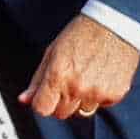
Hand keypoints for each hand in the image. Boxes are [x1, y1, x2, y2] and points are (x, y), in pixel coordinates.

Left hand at [21, 16, 139, 120]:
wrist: (115, 24)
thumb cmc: (82, 34)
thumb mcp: (53, 52)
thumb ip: (38, 79)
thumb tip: (24, 99)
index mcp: (58, 75)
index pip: (42, 109)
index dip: (42, 102)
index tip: (46, 95)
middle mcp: (77, 87)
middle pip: (61, 114)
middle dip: (61, 102)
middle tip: (69, 81)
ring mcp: (97, 93)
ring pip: (82, 112)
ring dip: (82, 99)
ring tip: (87, 76)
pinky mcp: (115, 94)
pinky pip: (102, 105)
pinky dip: (100, 95)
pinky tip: (101, 76)